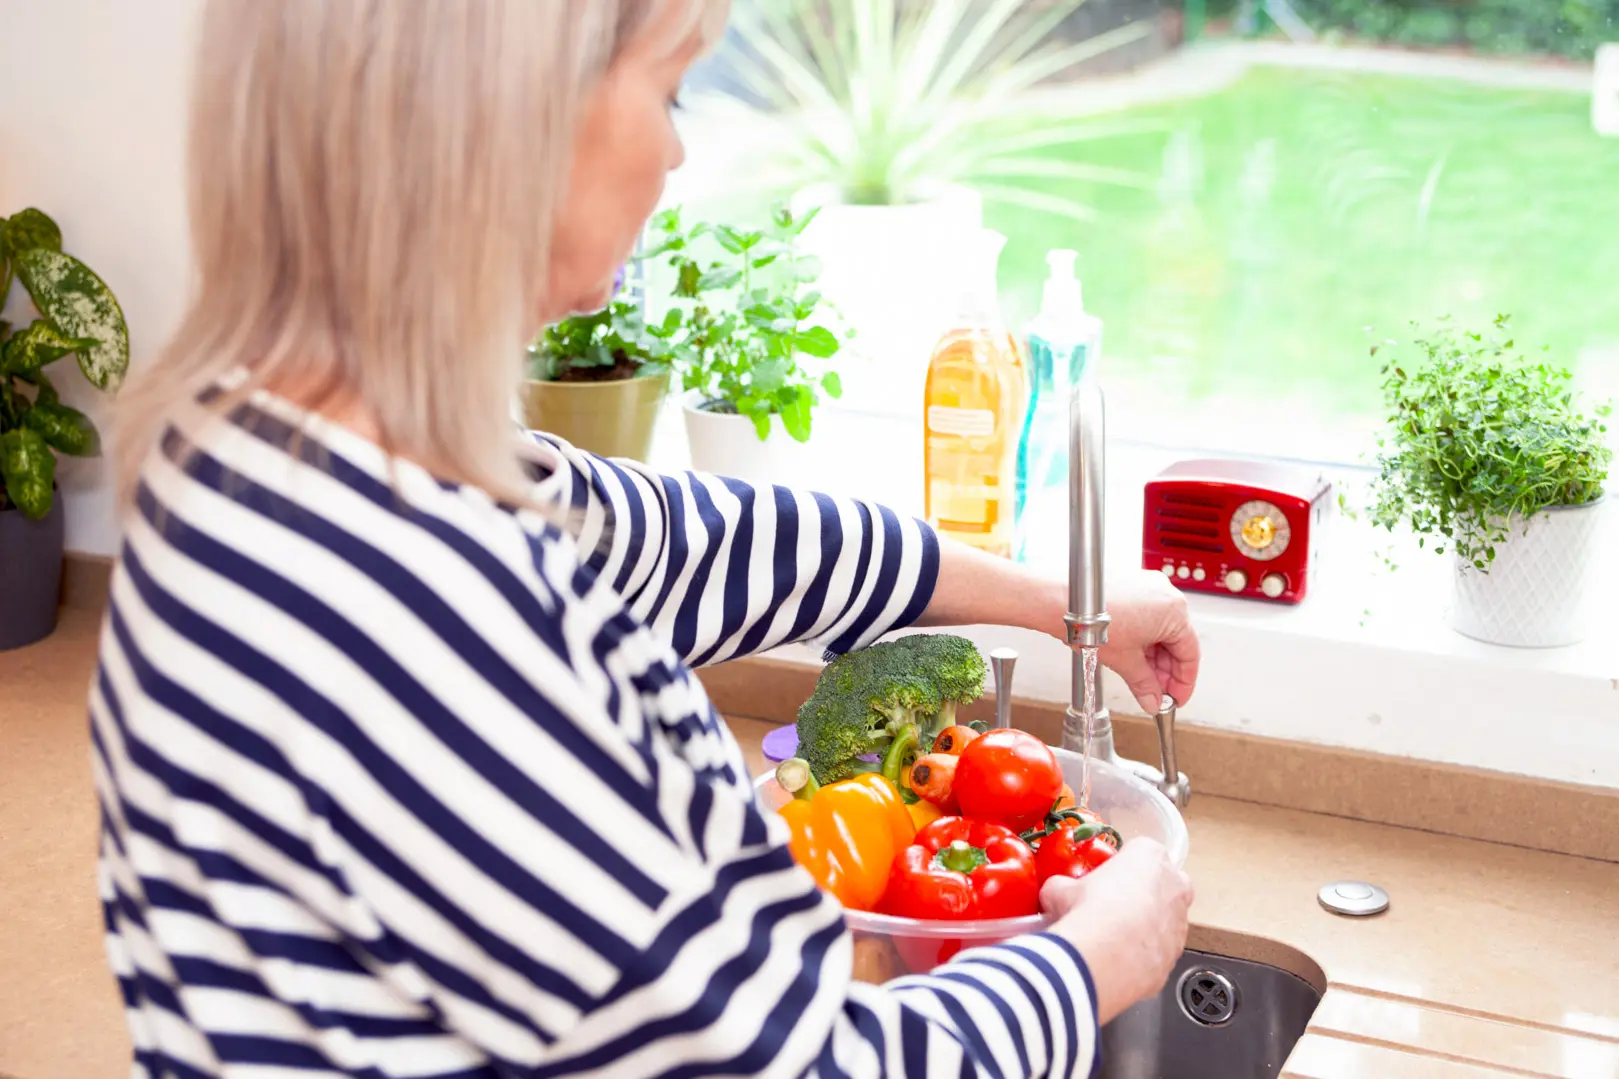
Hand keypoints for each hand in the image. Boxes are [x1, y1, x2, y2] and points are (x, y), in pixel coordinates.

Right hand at [1042, 838, 1193, 1024]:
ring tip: (1113, 939)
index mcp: (1150, 856)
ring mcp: (1179, 923)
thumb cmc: (1087, 910)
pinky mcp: (1175, 956)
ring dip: (1147, 927)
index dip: (1121, 867)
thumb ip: (1064, 886)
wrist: (1102, 957)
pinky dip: (1145, 956)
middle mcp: (1174, 885)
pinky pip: (1160, 951)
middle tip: (1116, 906)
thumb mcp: (1060, 889)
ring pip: (1166, 921)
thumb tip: (1055, 895)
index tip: (1104, 879)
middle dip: (1147, 892)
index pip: (1141, 851)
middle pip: (1166, 883)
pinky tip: (1120, 961)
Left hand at [1097, 571, 1199, 714]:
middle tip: (1157, 693)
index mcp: (1174, 611)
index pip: (1190, 654)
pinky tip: (1133, 658)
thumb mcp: (1125, 660)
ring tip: (1142, 679)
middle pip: (1176, 642)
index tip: (1176, 698)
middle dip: (1166, 672)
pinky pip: (1146, 618)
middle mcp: (1165, 594)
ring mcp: (1148, 587)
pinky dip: (1142, 640)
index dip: (1184, 683)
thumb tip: (1152, 700)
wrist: (1060, 601)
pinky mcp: (1132, 586)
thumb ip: (1145, 685)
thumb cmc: (1090, 620)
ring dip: (1153, 658)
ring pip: (1160, 630)